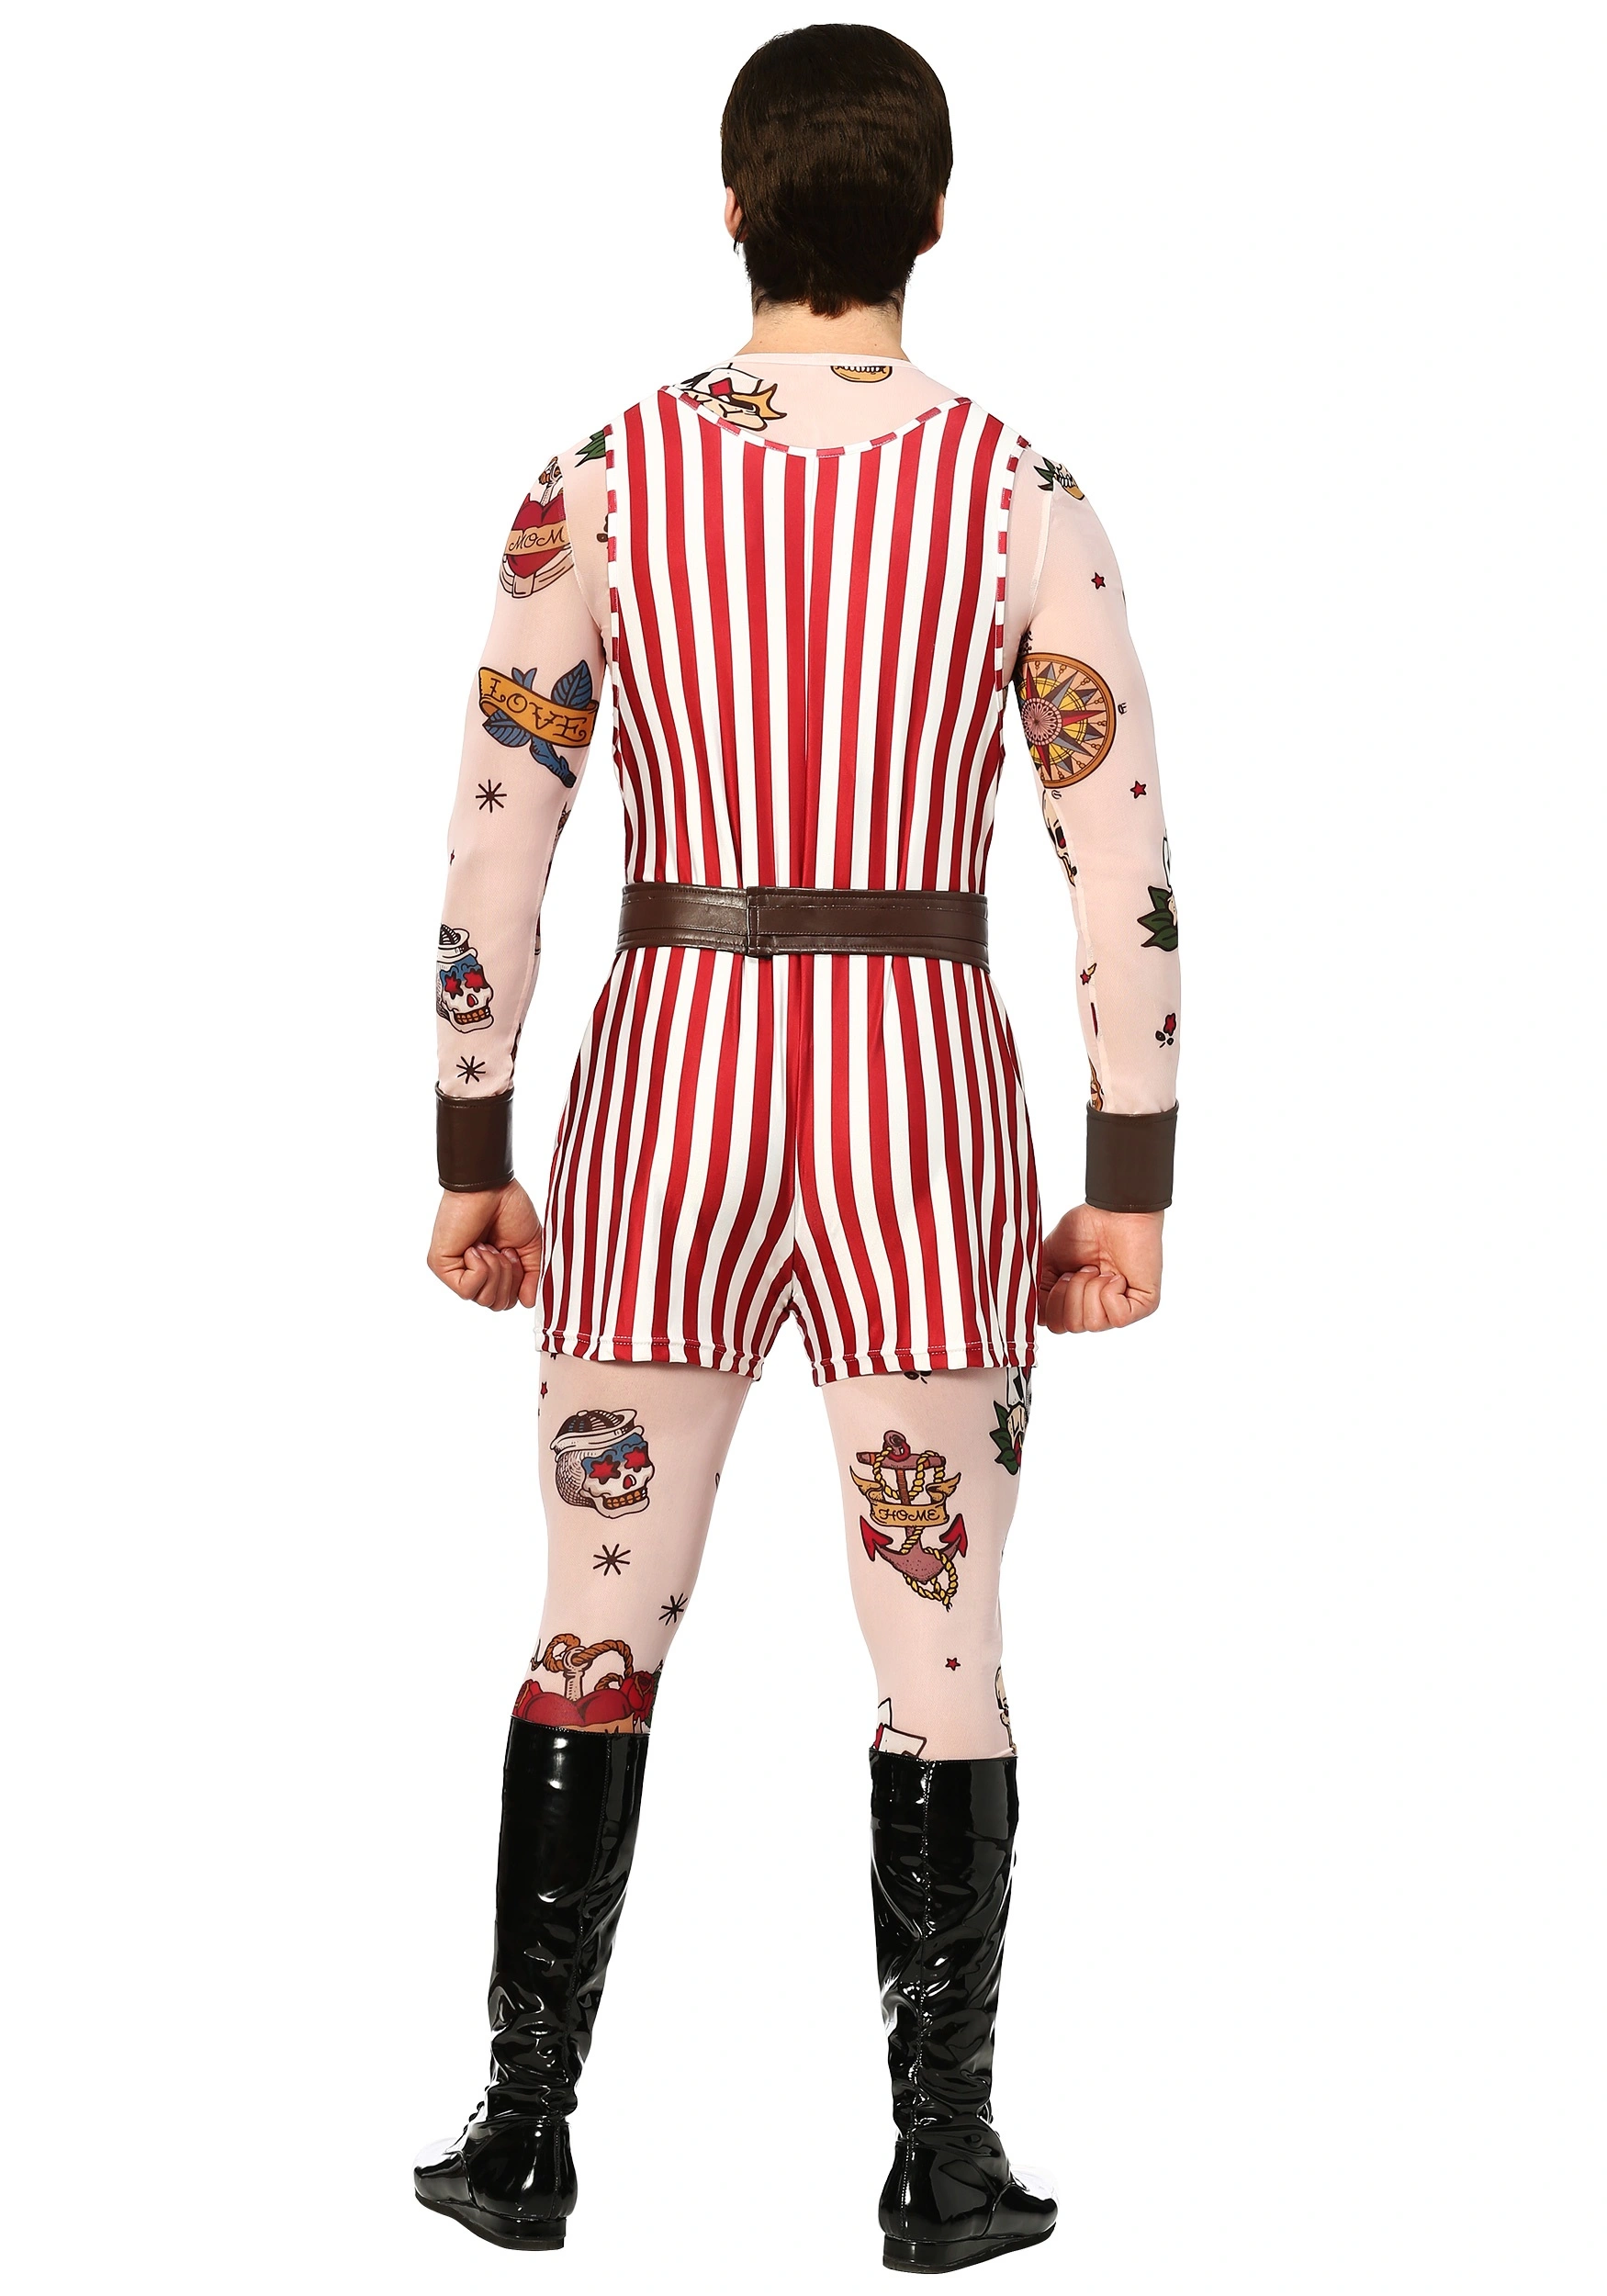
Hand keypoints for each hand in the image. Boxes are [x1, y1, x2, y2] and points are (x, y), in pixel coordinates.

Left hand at [427, 1181, 543, 1311]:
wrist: (490, 1186)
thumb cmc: (508, 1207)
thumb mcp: (530, 1246)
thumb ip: (532, 1276)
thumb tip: (530, 1302)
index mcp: (493, 1270)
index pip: (509, 1300)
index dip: (519, 1283)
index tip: (515, 1252)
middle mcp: (473, 1273)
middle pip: (498, 1304)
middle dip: (509, 1277)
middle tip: (504, 1248)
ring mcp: (456, 1271)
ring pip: (484, 1299)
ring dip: (495, 1270)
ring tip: (489, 1244)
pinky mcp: (442, 1267)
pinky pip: (468, 1290)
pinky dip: (480, 1268)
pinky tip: (476, 1247)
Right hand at [1038, 1205, 1162, 1334]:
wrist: (1115, 1210)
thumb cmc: (1085, 1228)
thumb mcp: (1048, 1258)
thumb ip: (1037, 1287)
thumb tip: (1028, 1312)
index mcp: (1075, 1300)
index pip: (1054, 1324)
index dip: (1049, 1303)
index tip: (1059, 1275)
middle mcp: (1097, 1308)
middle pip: (1069, 1326)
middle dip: (1069, 1293)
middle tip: (1081, 1268)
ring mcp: (1120, 1308)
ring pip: (1091, 1323)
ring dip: (1089, 1289)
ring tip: (1099, 1268)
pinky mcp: (1144, 1305)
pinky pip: (1118, 1318)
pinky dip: (1110, 1292)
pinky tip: (1117, 1275)